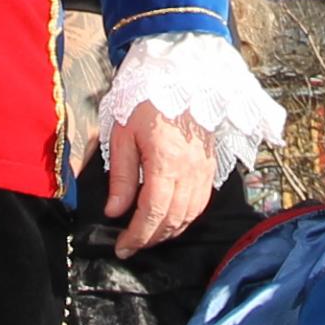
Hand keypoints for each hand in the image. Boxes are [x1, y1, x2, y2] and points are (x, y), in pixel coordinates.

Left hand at [107, 104, 217, 252]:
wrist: (179, 78)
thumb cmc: (144, 102)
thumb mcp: (122, 135)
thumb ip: (121, 176)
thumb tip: (115, 211)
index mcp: (165, 162)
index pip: (152, 212)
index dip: (137, 235)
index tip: (122, 246)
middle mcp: (190, 170)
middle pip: (173, 219)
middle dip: (150, 238)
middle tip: (130, 245)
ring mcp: (204, 169)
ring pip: (190, 215)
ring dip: (169, 231)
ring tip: (147, 236)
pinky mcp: (210, 166)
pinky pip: (201, 202)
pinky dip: (186, 218)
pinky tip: (171, 220)